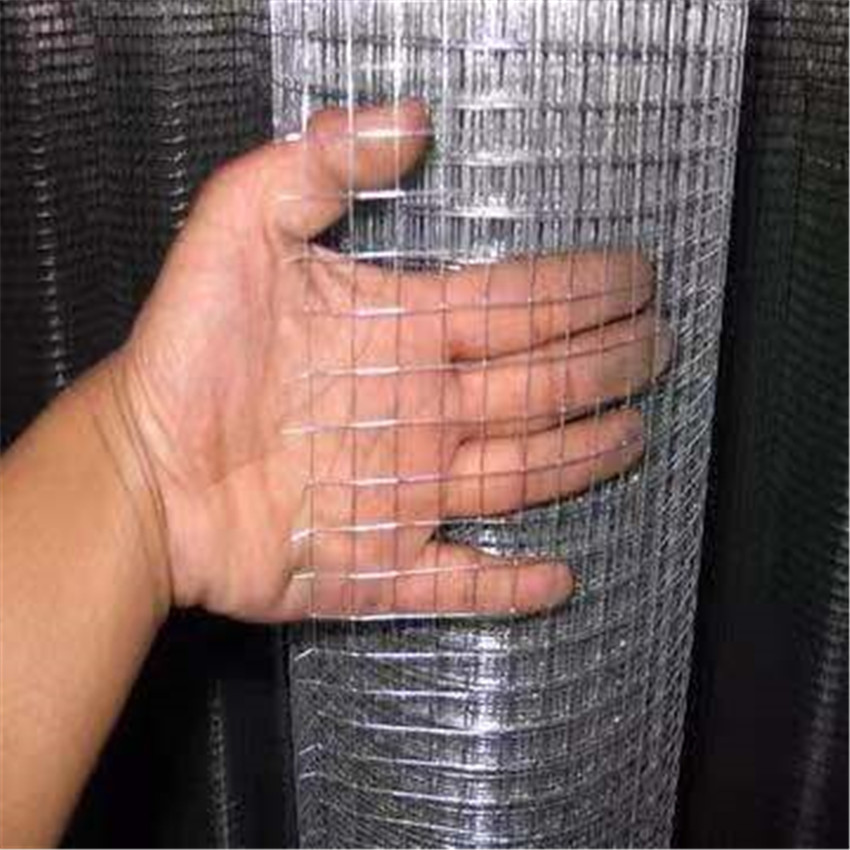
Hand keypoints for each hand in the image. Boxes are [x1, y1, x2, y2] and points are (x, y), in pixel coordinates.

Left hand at [114, 101, 668, 619]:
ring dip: (578, 457)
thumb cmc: (186, 355)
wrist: (143, 473)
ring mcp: (405, 490)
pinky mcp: (378, 561)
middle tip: (656, 348)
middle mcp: (419, 411)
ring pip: (516, 476)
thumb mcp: (239, 230)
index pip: (513, 306)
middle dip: (603, 365)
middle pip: (536, 386)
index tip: (634, 276)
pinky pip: (457, 579)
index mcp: (402, 335)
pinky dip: (507, 584)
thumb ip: (317, 165)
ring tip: (632, 435)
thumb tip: (408, 121)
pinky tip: (556, 576)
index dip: (579, 289)